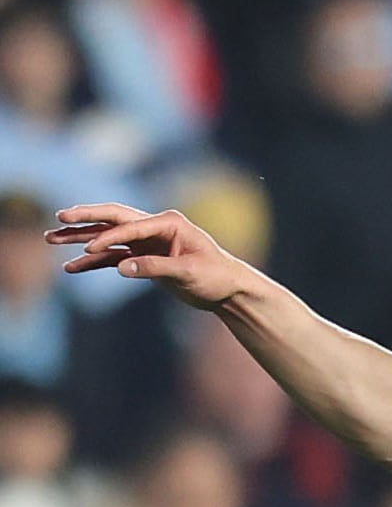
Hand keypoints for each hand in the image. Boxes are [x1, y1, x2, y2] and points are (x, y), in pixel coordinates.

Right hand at [48, 204, 249, 309]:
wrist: (228, 289)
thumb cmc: (216, 276)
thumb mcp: (188, 273)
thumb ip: (155, 268)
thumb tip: (121, 268)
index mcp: (169, 223)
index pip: (131, 226)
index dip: (109, 237)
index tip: (89, 250)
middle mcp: (155, 227)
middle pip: (113, 218)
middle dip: (86, 218)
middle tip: (59, 217)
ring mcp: (147, 241)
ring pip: (107, 236)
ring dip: (80, 238)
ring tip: (49, 238)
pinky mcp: (143, 257)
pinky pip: (112, 257)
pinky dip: (93, 262)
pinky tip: (71, 268)